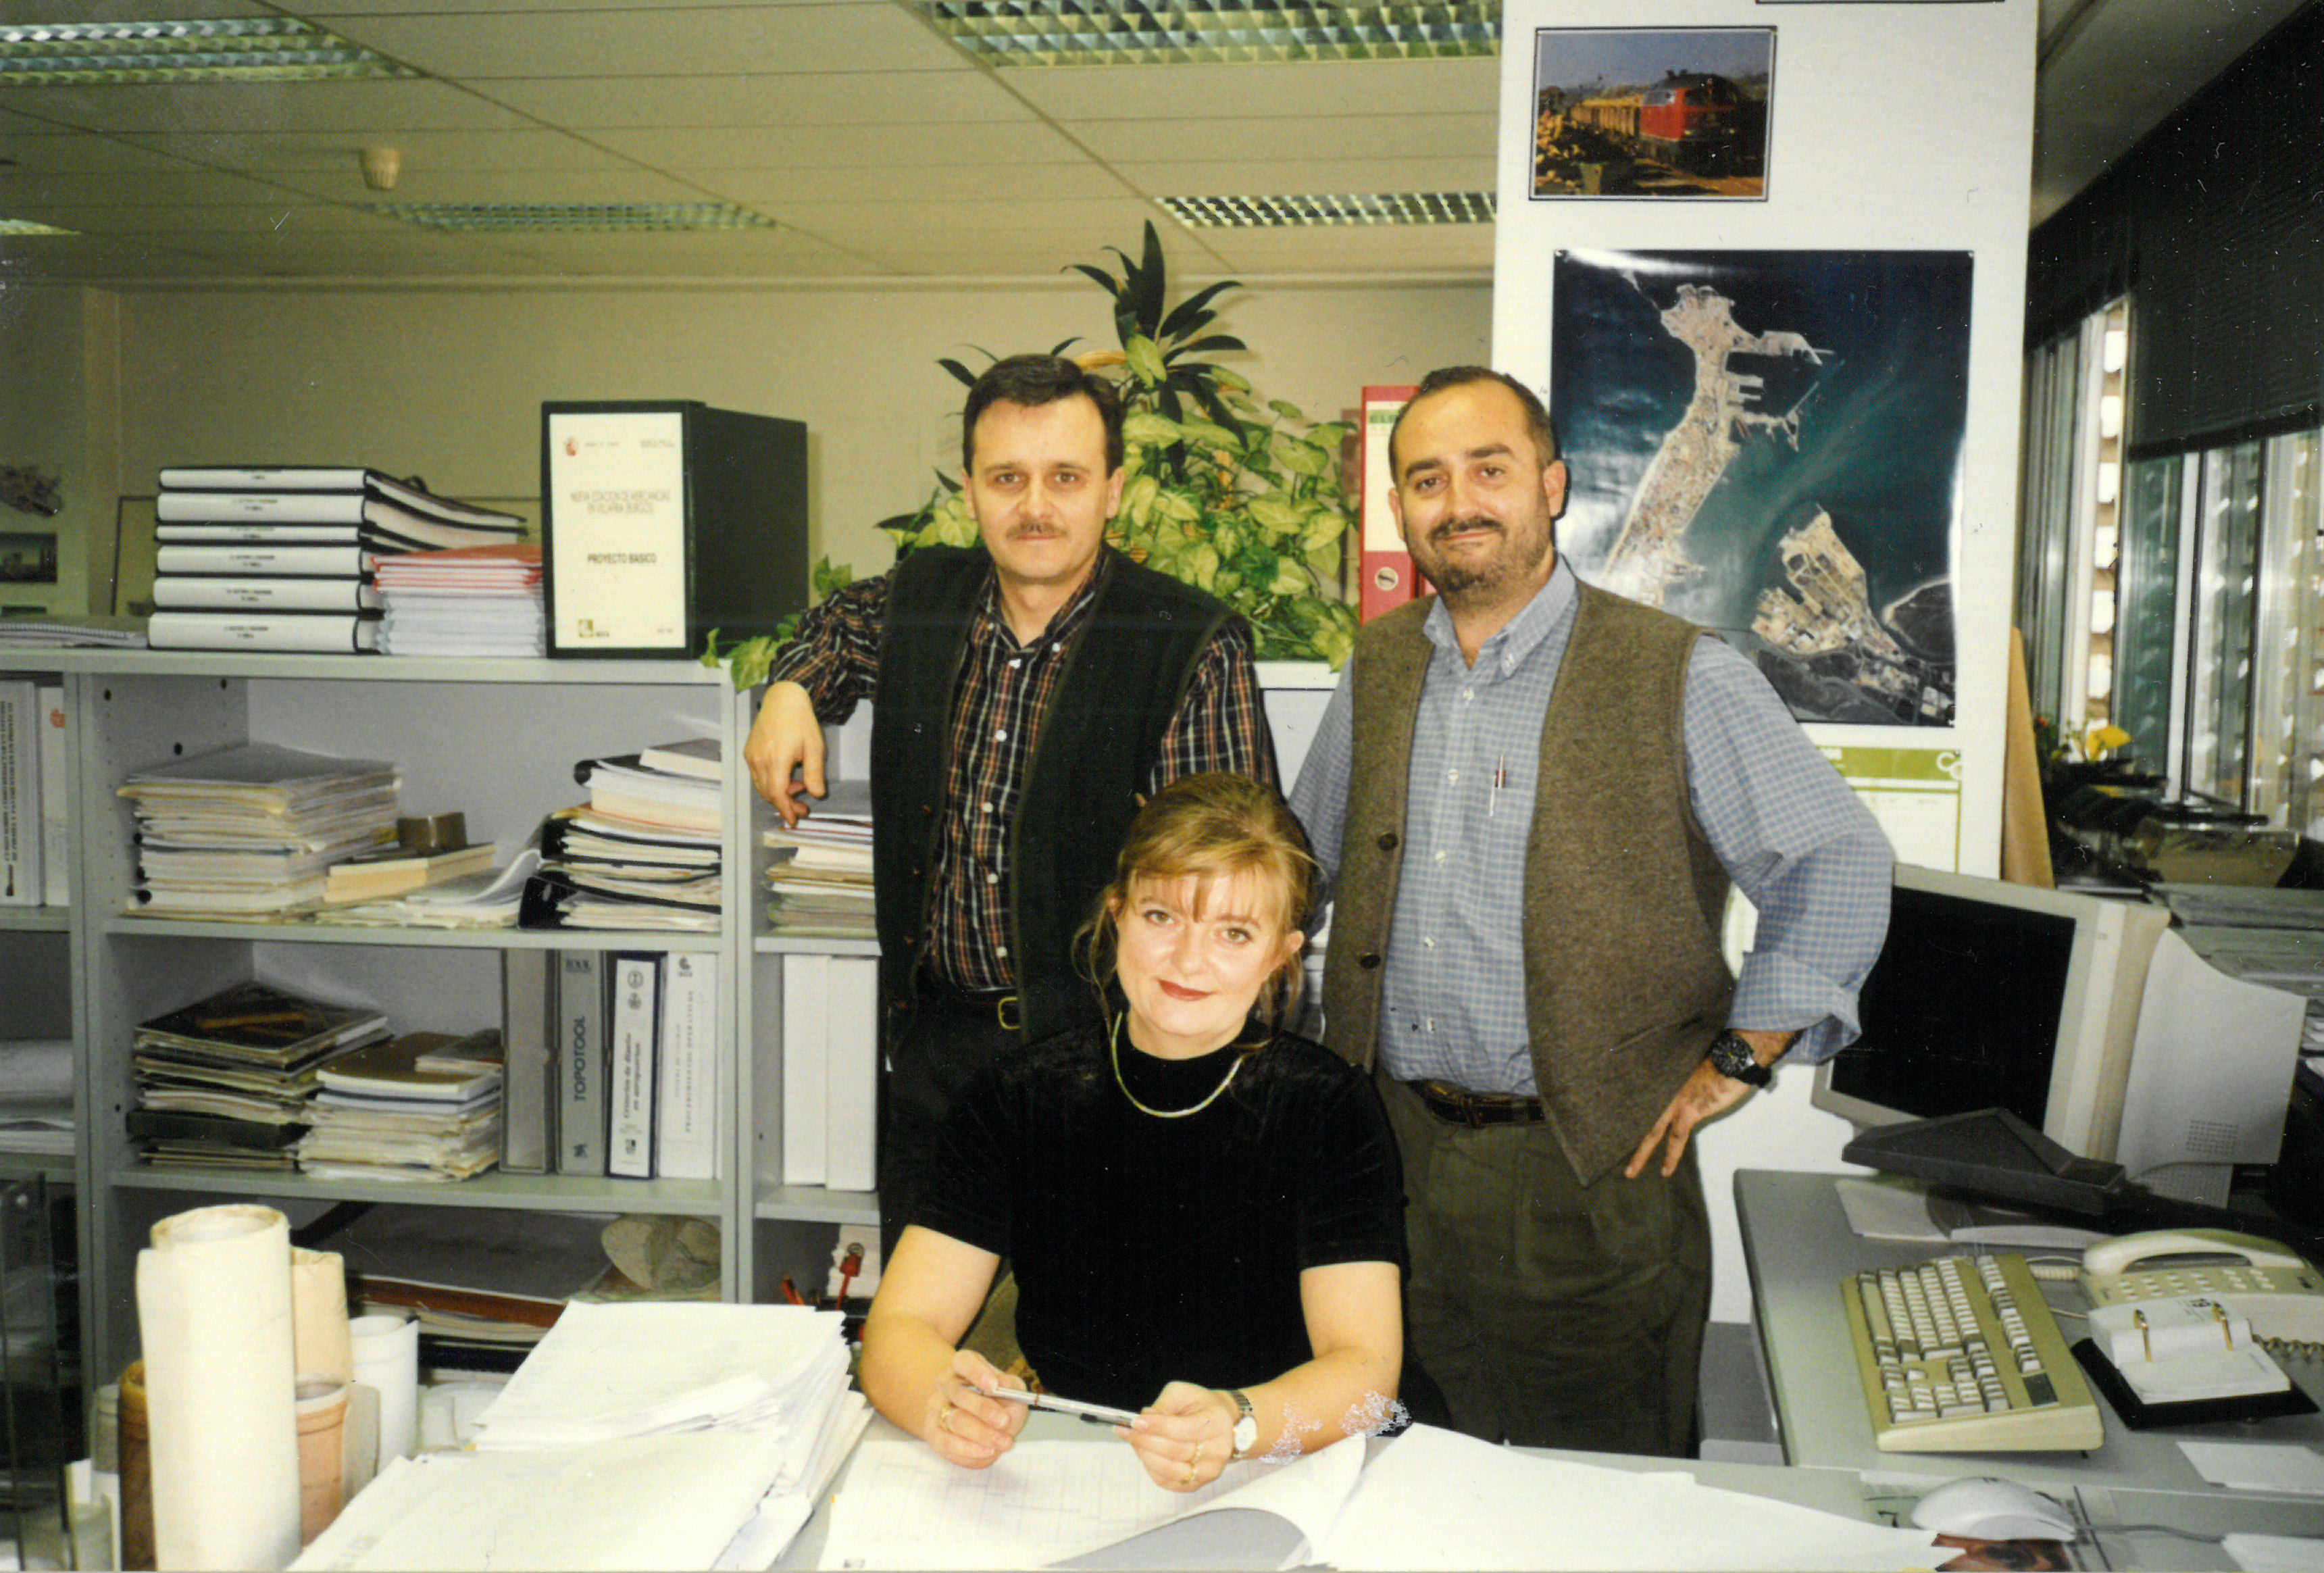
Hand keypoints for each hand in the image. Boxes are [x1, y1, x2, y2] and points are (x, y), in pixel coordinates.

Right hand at [743, 680, 824, 824]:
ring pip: (761, 786)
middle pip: (768, 793)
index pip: (777, 794)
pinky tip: (786, 776)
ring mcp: (751, 756)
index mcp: (776, 759)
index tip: (793, 820)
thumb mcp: (814, 747)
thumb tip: (817, 794)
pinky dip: (770, 782)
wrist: (782, 700)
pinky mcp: (749, 752)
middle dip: (785, 804)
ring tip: (798, 788)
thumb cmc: (800, 721)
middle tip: (803, 808)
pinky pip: (757, 776)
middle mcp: (759, 760)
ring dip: (778, 794)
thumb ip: (814, 773)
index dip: (786, 809)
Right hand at [923, 1349, 1026, 1469]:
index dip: (978, 1372)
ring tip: (1003, 1442)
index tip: (995, 1385)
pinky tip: (988, 1453)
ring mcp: (935, 1408)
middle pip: (958, 1394)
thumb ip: (1011, 1387)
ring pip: (955, 1421)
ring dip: (981, 1434)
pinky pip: (947, 1443)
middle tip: (1005, 1421)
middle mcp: (944, 1384)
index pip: (964, 1362)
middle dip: (983, 1410)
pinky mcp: (932, 1432)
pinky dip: (969, 1451)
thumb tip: (1005, 1389)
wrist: (975, 1419)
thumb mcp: (1009, 1388)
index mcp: (962, 1366)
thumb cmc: (996, 1399)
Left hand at [1121, 1382, 1236, 1492]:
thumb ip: (1163, 1405)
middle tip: (1127, 1431)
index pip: (1182, 1429)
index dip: (1156, 1426)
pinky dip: (1152, 1469)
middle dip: (1145, 1441)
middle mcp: (1218, 1451)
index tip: (1135, 1421)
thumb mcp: (1183, 1393)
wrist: (1222, 1423)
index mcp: (1217, 1423)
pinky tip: (1145, 1454)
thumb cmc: (1200, 1405)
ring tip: (1134, 1441)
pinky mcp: (1198, 1484)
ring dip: (1146, 1456)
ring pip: (1170, 1470)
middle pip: (1174, 1451)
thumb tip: (1143, 1420)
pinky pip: (1168, 1482)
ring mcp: (1209, 1471)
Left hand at [1622, 1029, 1788, 1178]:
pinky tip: (1665, 1171)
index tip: (1621, 1128)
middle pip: (1641, 1118)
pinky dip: (1671, 1156)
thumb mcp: (1695, 1071)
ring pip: (1652, 1132)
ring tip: (1630, 1172)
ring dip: (1641, 1154)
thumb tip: (1684, 1093)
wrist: (1736, 1057)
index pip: (1644, 1102)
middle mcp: (1665, 1090)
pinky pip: (1676, 1138)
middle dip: (1627, 1138)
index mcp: (1665, 1082)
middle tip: (1611, 1155)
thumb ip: (1683, 1083)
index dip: (1633, 1115)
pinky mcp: (1690, 1109)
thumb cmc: (1721, 1061)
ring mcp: (1676, 1100)